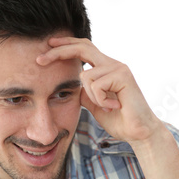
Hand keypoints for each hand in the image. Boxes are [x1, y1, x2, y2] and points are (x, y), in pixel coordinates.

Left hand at [37, 37, 161, 146]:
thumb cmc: (119, 120)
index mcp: (105, 68)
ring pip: (86, 76)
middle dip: (59, 51)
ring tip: (108, 107)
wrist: (138, 132)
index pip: (83, 48)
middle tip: (39, 60)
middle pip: (82, 47)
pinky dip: (100, 101)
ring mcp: (119, 68)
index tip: (48, 46)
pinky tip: (114, 107)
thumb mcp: (95, 105)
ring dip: (92, 98)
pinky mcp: (123, 76)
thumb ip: (85, 94)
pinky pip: (96, 86)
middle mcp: (112, 64)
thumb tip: (73, 88)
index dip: (65, 46)